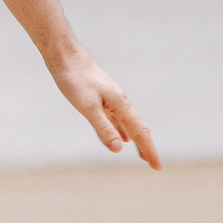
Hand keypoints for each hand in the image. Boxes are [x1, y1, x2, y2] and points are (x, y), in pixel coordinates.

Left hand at [53, 49, 160, 168]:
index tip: (157, 167)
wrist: (65, 56)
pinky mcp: (103, 98)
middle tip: (154, 165)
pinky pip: (119, 120)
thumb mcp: (88, 107)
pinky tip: (123, 137)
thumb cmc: (75, 80)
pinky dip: (124, 131)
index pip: (140, 132)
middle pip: (139, 128)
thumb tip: (120, 149)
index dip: (149, 150)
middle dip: (147, 147)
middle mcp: (121, 102)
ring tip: (142, 154)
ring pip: (129, 124)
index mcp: (120, 104)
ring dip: (137, 140)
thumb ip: (104, 128)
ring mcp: (112, 99)